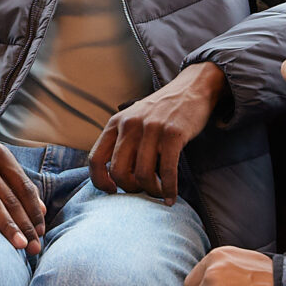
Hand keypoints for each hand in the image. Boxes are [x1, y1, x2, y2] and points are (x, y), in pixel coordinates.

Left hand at [88, 61, 226, 198]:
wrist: (191, 89)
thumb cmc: (161, 112)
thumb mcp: (133, 120)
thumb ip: (122, 143)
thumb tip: (115, 178)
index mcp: (115, 123)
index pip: (95, 159)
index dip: (99, 181)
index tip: (112, 190)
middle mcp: (129, 125)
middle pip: (118, 171)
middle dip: (130, 189)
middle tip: (141, 191)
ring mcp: (151, 128)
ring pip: (142, 174)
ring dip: (151, 191)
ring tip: (158, 193)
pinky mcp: (173, 134)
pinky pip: (167, 170)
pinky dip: (169, 189)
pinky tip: (171, 197)